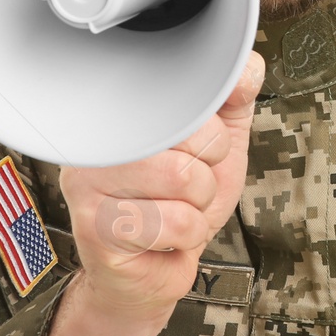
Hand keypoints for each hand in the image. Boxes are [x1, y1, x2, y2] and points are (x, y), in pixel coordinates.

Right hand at [56, 50, 264, 325]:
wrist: (152, 270)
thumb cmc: (178, 202)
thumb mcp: (216, 145)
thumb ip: (232, 100)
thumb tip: (247, 66)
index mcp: (121, 110)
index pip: (187, 97)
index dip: (210, 134)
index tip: (190, 153)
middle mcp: (96, 139)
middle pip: (189, 136)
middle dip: (206, 175)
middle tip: (181, 191)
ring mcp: (87, 183)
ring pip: (184, 179)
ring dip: (196, 208)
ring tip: (171, 213)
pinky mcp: (95, 228)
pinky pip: (176, 223)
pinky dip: (186, 237)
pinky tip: (161, 239)